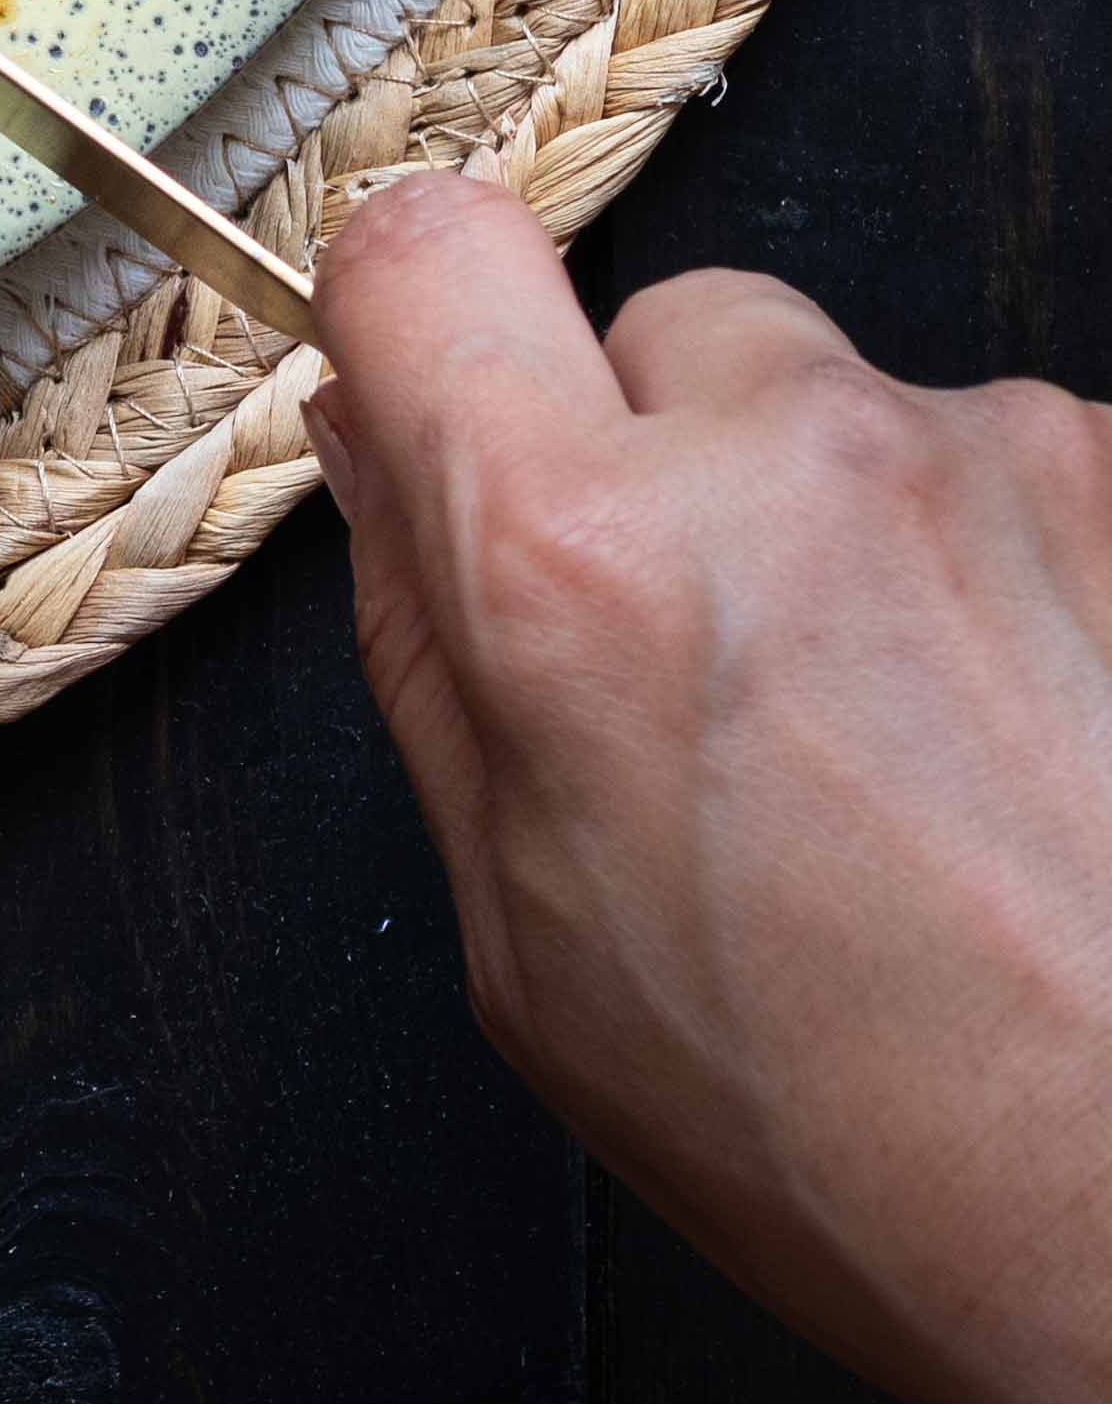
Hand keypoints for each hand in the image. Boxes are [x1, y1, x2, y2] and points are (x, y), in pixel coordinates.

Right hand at [312, 172, 1111, 1403]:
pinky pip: (1003, 473)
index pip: (419, 251)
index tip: (444, 404)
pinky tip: (1023, 755)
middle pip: (660, 329)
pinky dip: (998, 578)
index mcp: (582, 568)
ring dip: (846, 529)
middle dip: (664, 462)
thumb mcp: (536, 945)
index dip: (414, 326)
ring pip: (844, 407)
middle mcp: (788, 455)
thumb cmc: (879, 1152)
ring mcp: (991, 452)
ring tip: (908, 762)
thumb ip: (431, 656)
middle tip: (723, 677)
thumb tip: (380, 450)